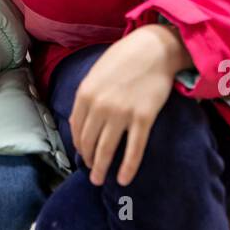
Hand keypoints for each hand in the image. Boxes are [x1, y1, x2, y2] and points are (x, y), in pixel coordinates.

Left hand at [69, 25, 192, 186]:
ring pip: (107, 150)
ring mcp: (121, 113)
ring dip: (102, 169)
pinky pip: (134, 149)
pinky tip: (124, 179)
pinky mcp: (143, 118)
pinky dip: (128, 167)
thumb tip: (77, 124)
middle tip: (92, 173)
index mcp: (85, 94)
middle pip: (89, 142)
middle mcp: (100, 106)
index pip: (76, 129)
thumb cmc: (124, 58)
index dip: (79, 146)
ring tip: (100, 181)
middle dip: (89, 161)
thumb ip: (85, 97)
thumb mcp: (96, 74)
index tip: (83, 155)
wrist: (153, 48)